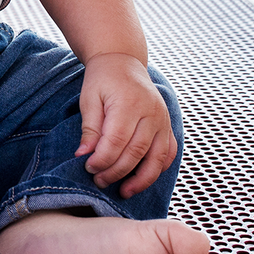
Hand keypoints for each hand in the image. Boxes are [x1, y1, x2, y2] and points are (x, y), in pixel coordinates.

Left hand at [74, 53, 176, 198]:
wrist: (122, 62)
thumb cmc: (104, 79)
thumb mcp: (89, 98)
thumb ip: (90, 128)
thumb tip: (84, 155)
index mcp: (129, 103)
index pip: (117, 140)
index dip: (103, 159)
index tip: (89, 168)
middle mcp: (151, 112)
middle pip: (136, 151)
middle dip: (117, 171)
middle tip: (100, 181)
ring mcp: (163, 120)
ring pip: (157, 157)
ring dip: (141, 179)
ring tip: (124, 191)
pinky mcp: (167, 125)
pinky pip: (169, 152)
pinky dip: (159, 168)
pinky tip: (144, 178)